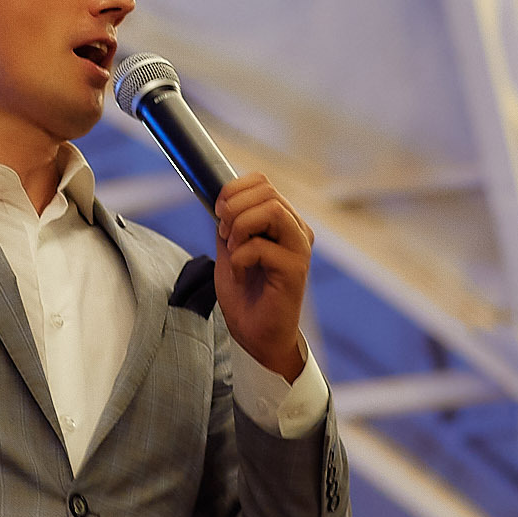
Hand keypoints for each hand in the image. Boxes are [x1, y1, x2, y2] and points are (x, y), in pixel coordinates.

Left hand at [212, 173, 313, 379]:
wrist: (255, 335)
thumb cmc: (245, 294)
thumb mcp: (229, 248)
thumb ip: (229, 222)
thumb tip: (220, 197)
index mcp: (283, 221)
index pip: (263, 181)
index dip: (234, 189)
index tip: (218, 211)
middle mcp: (297, 230)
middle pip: (267, 190)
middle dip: (233, 208)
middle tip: (224, 233)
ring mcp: (299, 249)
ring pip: (271, 209)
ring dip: (240, 226)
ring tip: (232, 249)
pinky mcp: (295, 269)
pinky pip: (261, 246)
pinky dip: (239, 257)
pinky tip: (239, 273)